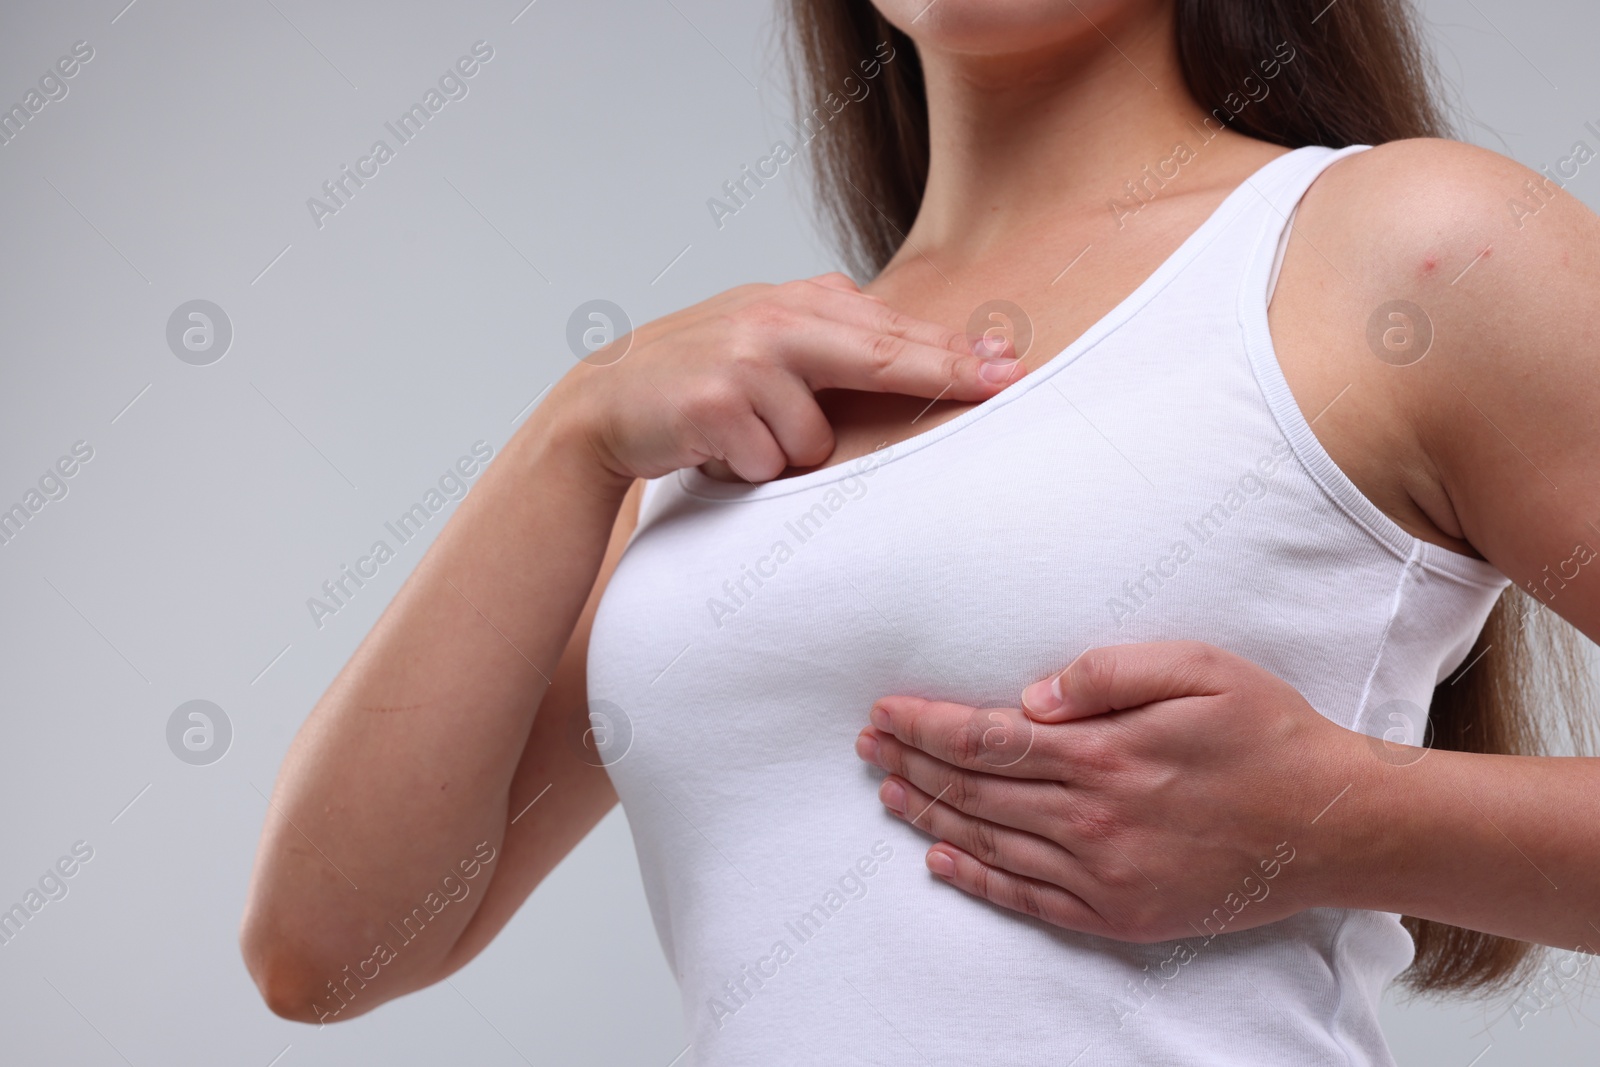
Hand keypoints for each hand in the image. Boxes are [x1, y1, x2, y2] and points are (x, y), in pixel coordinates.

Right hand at [544, 272, 1021, 485]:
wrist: (602, 406)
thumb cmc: (696, 378)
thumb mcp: (761, 337)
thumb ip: (828, 331)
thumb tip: (918, 339)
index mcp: (792, 300)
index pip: (888, 328)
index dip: (952, 349)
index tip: (1007, 363)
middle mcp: (771, 320)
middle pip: (880, 357)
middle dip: (945, 374)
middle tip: (1004, 384)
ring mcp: (742, 360)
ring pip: (814, 440)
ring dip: (785, 455)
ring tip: (742, 437)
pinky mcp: (714, 405)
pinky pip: (770, 464)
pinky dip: (749, 472)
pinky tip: (715, 450)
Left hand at [853, 640, 1372, 941]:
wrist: (1333, 825)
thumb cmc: (1268, 735)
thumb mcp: (1198, 669)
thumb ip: (1108, 673)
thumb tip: (1032, 696)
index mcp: (1105, 754)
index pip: (986, 739)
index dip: (926, 726)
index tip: (885, 713)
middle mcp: (1094, 820)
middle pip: (976, 792)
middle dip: (914, 764)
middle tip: (869, 747)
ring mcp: (1104, 874)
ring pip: (991, 842)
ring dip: (931, 815)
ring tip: (888, 793)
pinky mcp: (1119, 914)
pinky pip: (1028, 898)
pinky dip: (977, 878)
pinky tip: (940, 859)